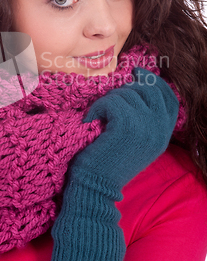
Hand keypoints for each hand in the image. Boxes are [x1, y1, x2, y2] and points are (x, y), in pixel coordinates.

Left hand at [79, 67, 179, 188]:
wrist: (96, 186)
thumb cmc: (108, 162)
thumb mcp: (136, 141)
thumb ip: (144, 119)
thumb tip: (136, 85)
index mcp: (164, 135)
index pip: (169, 98)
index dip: (155, 82)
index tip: (138, 74)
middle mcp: (160, 130)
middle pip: (149, 90)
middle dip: (126, 89)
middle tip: (110, 100)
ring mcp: (146, 126)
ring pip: (127, 93)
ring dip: (108, 100)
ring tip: (99, 117)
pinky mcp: (127, 124)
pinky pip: (111, 100)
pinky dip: (97, 107)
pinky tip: (91, 119)